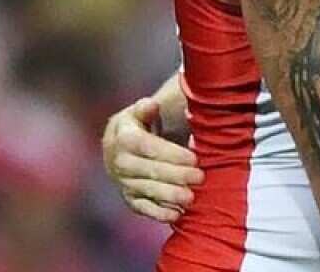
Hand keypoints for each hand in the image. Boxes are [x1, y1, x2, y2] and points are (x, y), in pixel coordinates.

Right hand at [102, 97, 204, 222]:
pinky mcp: (129, 198)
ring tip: (191, 198)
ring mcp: (123, 182)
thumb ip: (146, 108)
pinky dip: (158, 213)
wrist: (119, 146)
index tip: (194, 158)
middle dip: (176, 176)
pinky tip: (176, 215)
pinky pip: (142, 207)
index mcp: (124, 138)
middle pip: (149, 171)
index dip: (171, 154)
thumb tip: (151, 105)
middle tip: (200, 177)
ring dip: (170, 196)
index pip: (148, 147)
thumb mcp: (141, 111)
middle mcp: (120, 162)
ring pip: (147, 190)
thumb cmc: (139, 124)